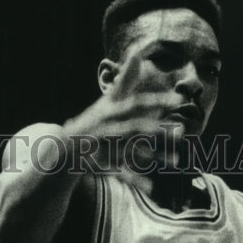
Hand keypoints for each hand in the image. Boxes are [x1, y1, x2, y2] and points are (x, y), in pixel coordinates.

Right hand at [62, 49, 182, 190]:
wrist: (61, 148)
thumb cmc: (90, 122)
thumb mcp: (108, 102)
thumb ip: (125, 81)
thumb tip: (137, 54)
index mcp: (110, 111)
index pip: (136, 103)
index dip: (158, 102)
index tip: (180, 101)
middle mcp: (106, 127)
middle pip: (134, 128)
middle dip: (157, 130)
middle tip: (181, 131)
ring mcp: (102, 148)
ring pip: (131, 153)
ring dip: (154, 157)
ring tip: (177, 162)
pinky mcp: (99, 166)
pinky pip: (120, 174)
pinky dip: (135, 181)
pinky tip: (151, 188)